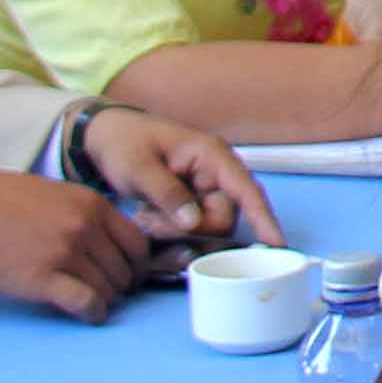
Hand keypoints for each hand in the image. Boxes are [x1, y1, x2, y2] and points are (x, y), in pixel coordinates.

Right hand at [0, 164, 149, 317]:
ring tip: (89, 303)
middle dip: (121, 287)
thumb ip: (85, 215)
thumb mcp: (54, 195)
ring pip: (108, 289)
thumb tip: (110, 244)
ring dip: (104, 301)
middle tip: (106, 294)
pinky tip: (85, 315)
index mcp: (92, 204)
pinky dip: (92, 314)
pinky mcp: (43, 279)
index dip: (137, 266)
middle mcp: (85, 226)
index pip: (138, 244)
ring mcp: (65, 252)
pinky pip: (87, 304)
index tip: (129, 278)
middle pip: (126, 270)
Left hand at [75, 108, 273, 248]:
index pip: (247, 190)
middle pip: (223, 218)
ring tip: (144, 217)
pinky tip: (147, 217)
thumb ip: (167, 194)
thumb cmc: (124, 142)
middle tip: (149, 222)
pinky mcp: (192, 204)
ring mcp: (205, 190)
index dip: (264, 218)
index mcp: (212, 156)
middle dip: (189, 229)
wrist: (104, 138)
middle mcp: (216, 175)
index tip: (277, 245)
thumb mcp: (140, 167)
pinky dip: (170, 229)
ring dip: (175, 230)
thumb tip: (194, 222)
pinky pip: (192, 228)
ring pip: (206, 227)